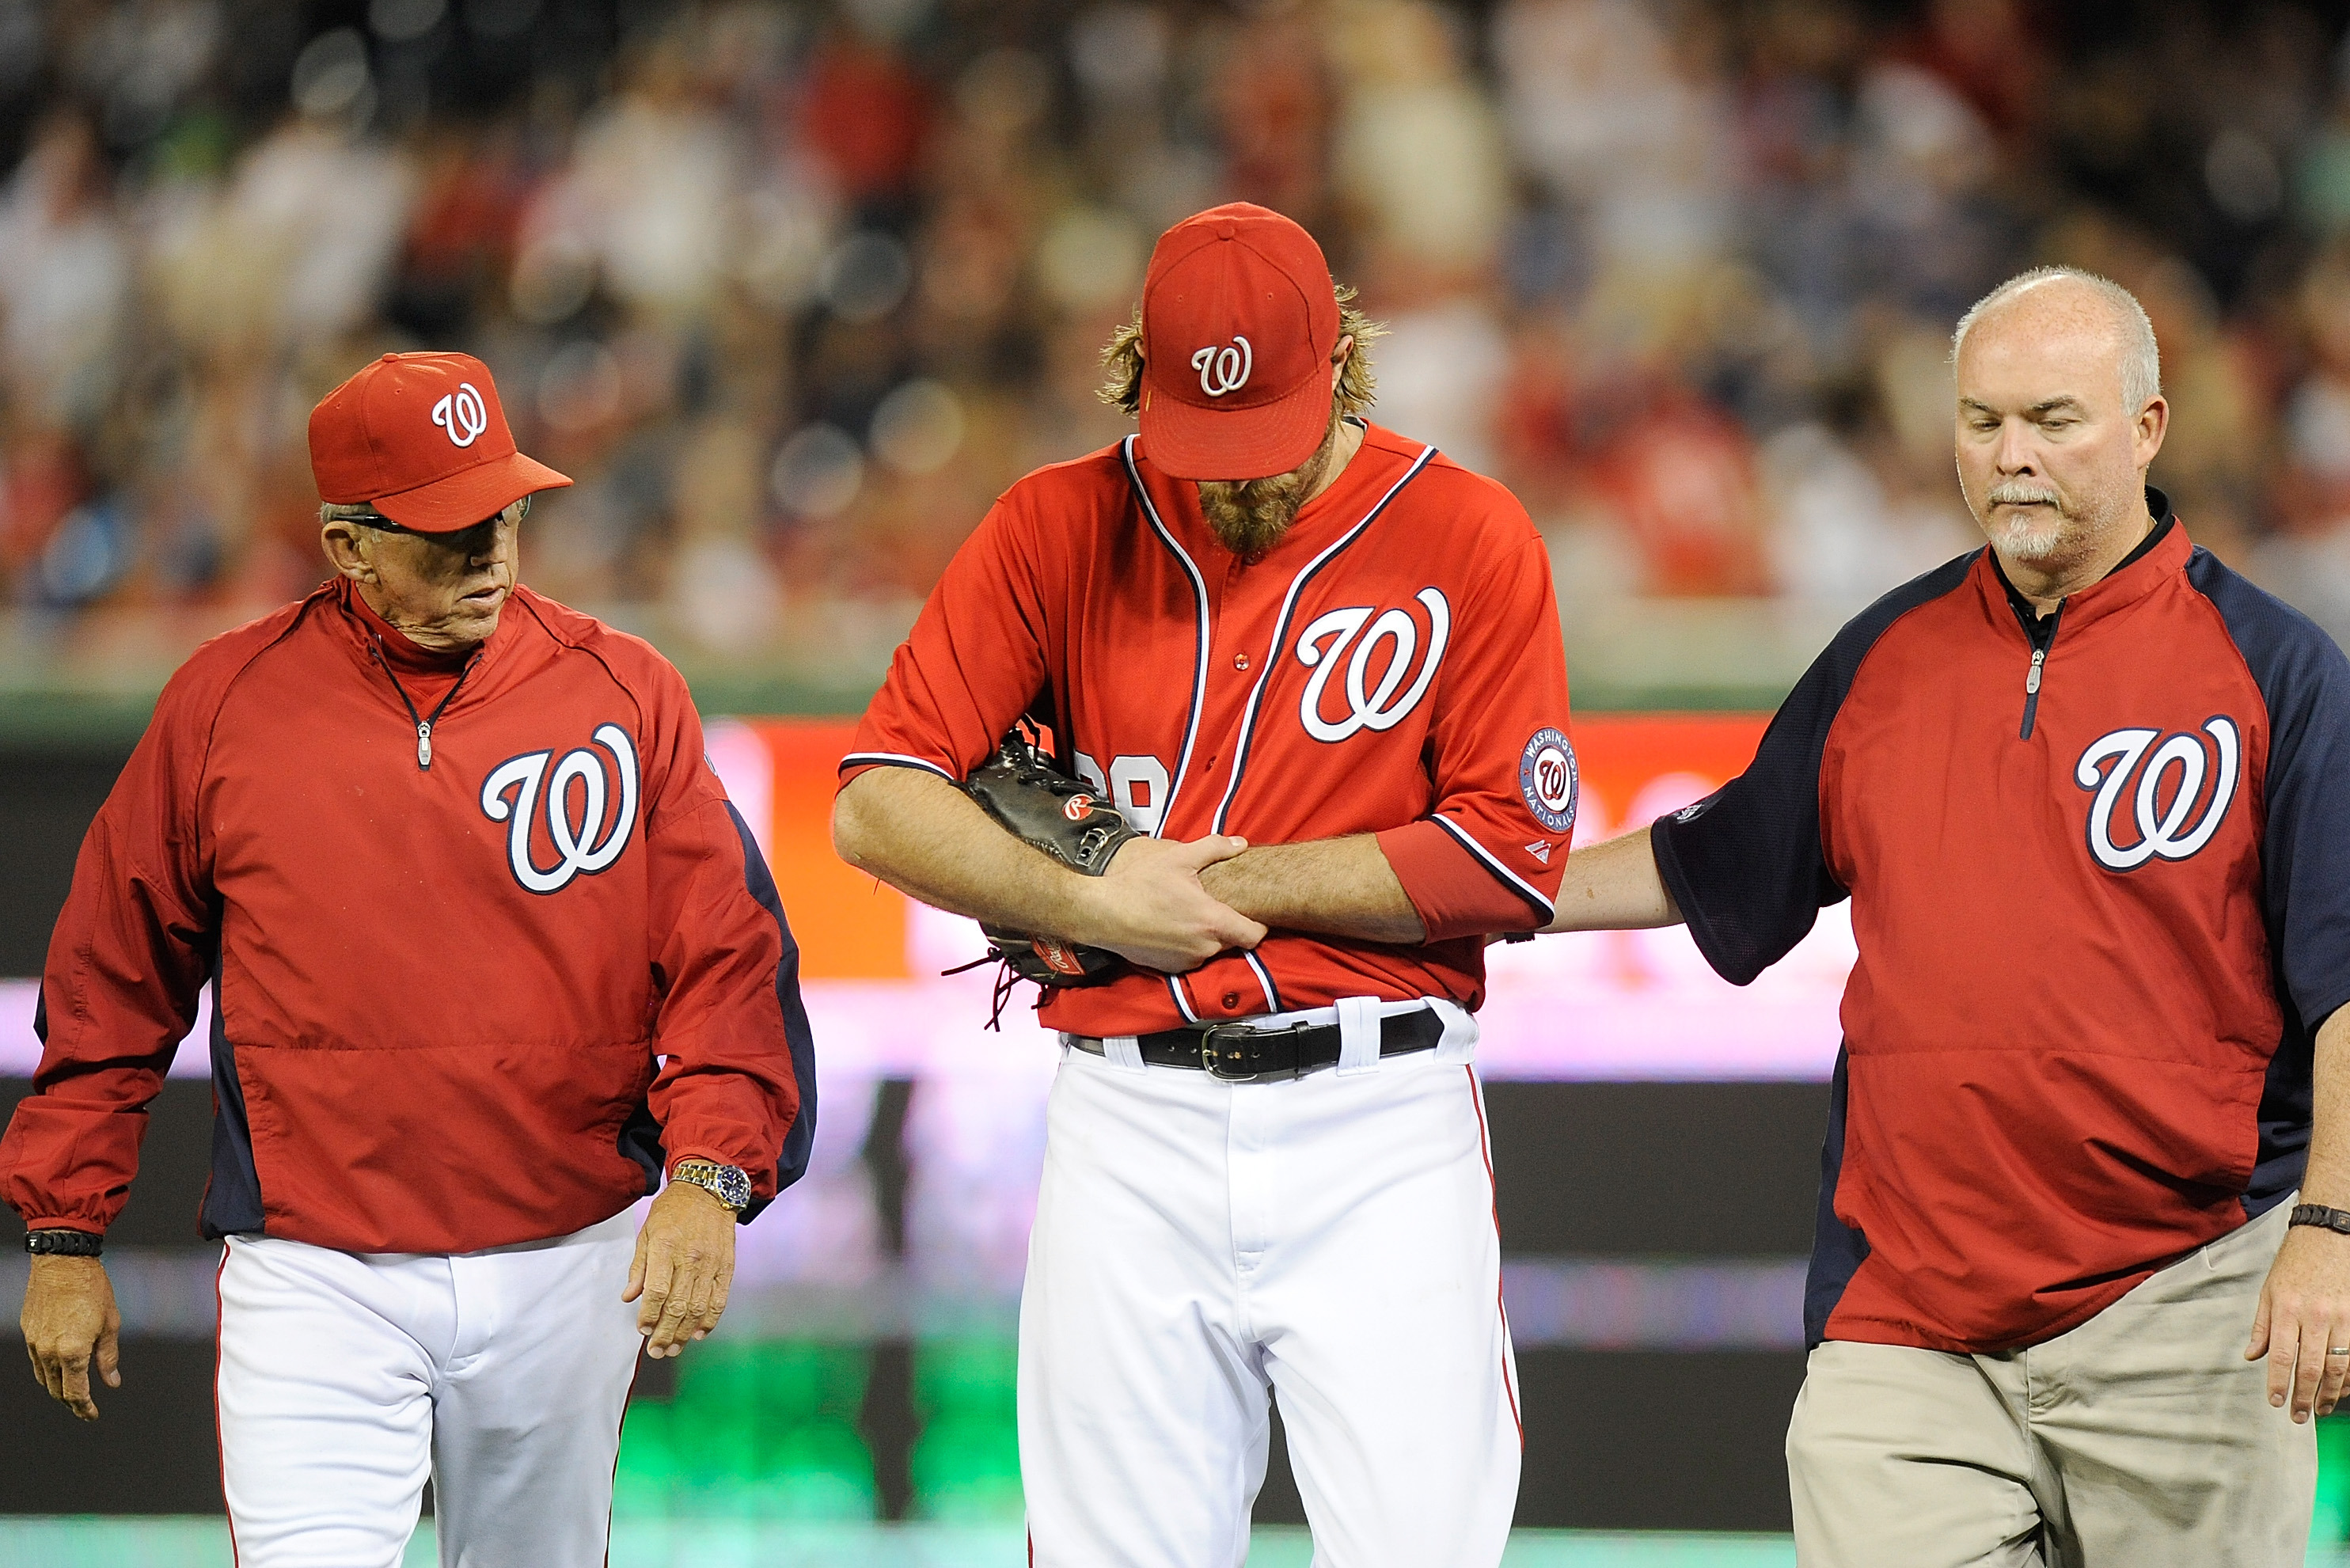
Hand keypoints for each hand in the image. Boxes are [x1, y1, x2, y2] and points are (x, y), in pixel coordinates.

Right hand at [21, 1255, 121, 1420]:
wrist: (63, 1263)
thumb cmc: (92, 1288)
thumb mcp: (110, 1323)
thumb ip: (108, 1357)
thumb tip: (112, 1382)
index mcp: (72, 1351)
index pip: (75, 1392)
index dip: (84, 1408)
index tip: (91, 1415)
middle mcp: (49, 1351)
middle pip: (56, 1390)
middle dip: (71, 1402)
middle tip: (84, 1407)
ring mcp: (35, 1343)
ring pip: (43, 1378)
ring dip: (57, 1388)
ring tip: (71, 1393)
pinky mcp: (29, 1332)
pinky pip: (36, 1361)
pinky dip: (46, 1371)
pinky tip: (57, 1370)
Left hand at [623, 1181, 737, 1357]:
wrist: (709, 1190)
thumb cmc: (673, 1211)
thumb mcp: (647, 1232)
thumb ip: (639, 1267)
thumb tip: (629, 1297)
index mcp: (666, 1248)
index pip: (657, 1291)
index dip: (649, 1316)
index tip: (643, 1330)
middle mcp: (690, 1258)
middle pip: (677, 1306)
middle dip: (665, 1333)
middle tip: (657, 1351)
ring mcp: (711, 1264)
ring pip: (698, 1308)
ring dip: (685, 1333)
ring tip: (674, 1348)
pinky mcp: (726, 1267)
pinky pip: (719, 1299)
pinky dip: (710, 1320)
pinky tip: (699, 1333)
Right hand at [1072, 834, 1266, 972]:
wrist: (1102, 913)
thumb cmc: (1139, 886)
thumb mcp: (1177, 858)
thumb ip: (1214, 848)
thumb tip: (1240, 843)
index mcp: (1211, 921)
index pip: (1255, 935)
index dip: (1259, 924)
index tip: (1252, 913)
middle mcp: (1203, 947)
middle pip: (1233, 941)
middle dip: (1228, 926)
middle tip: (1213, 905)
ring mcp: (1187, 960)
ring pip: (1211, 950)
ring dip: (1207, 936)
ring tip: (1188, 914)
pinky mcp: (1170, 968)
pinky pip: (1191, 957)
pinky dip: (1188, 945)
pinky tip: (1173, 927)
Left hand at [2246, 1222, 2349, 1420]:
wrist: (2327, 1238)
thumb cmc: (2294, 1265)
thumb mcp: (2268, 1292)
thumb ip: (2262, 1327)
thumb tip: (2251, 1356)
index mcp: (2286, 1309)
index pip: (2280, 1356)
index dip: (2278, 1383)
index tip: (2275, 1402)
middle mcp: (2315, 1317)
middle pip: (2311, 1367)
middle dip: (2305, 1397)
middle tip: (2299, 1417)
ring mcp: (2341, 1318)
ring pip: (2339, 1367)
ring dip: (2331, 1394)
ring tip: (2321, 1409)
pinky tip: (2342, 1389)